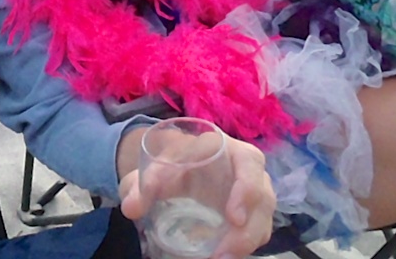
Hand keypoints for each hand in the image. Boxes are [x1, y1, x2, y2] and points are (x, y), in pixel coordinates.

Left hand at [119, 133, 274, 258]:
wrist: (173, 171)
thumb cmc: (169, 163)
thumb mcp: (152, 170)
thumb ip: (140, 184)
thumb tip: (131, 207)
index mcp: (226, 148)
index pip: (249, 162)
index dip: (247, 188)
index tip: (233, 217)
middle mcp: (246, 170)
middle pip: (264, 197)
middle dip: (248, 228)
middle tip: (224, 252)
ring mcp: (251, 194)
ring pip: (263, 219)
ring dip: (247, 242)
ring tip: (221, 258)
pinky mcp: (249, 215)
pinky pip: (257, 231)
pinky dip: (245, 246)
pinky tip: (225, 255)